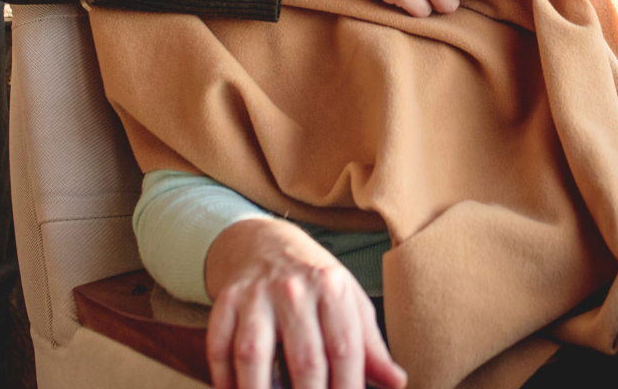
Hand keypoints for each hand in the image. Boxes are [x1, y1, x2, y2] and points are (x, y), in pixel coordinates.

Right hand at [205, 218, 406, 388]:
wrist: (265, 242)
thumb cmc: (314, 282)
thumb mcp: (348, 300)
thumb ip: (370, 345)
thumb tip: (398, 382)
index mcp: (332, 287)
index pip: (345, 350)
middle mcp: (294, 288)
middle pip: (304, 359)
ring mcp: (256, 294)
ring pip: (255, 355)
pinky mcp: (226, 300)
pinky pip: (220, 347)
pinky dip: (224, 379)